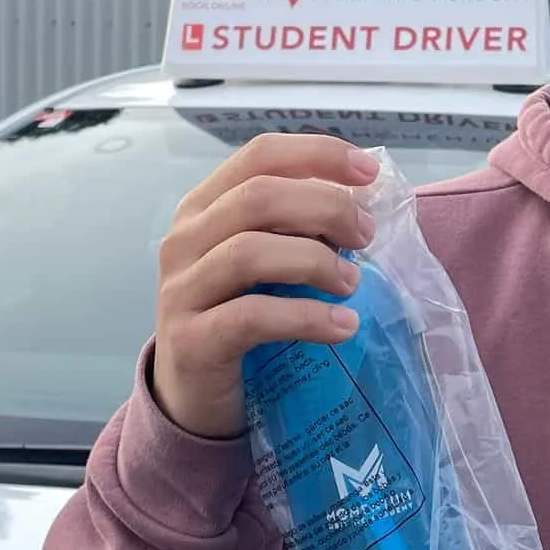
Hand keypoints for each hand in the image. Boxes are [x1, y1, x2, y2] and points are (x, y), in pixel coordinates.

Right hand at [150, 134, 376, 438]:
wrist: (193, 395)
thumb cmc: (239, 316)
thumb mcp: (264, 263)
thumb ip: (297, 228)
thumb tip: (364, 205)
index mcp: (203, 207)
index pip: (259, 156)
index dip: (317, 155)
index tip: (368, 173)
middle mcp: (184, 239)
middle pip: (258, 197)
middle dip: (325, 208)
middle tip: (366, 237)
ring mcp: (181, 290)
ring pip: (249, 252)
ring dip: (314, 261)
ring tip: (352, 283)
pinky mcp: (190, 340)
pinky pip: (251, 317)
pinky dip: (306, 317)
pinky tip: (344, 326)